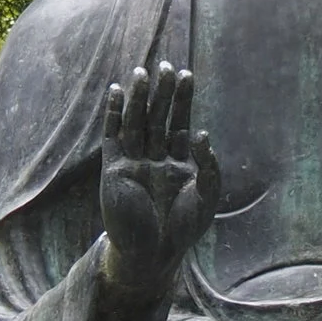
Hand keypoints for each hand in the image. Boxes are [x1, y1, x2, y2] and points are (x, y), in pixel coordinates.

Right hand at [99, 61, 219, 287]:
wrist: (152, 255)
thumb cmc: (182, 230)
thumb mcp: (206, 196)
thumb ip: (208, 165)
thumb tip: (202, 133)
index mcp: (178, 164)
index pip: (180, 124)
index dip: (183, 100)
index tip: (186, 75)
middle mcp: (155, 160)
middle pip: (158, 118)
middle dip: (162, 93)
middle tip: (167, 65)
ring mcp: (134, 164)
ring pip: (136, 123)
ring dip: (139, 98)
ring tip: (143, 72)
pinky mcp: (114, 171)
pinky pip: (113, 137)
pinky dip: (114, 115)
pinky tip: (116, 93)